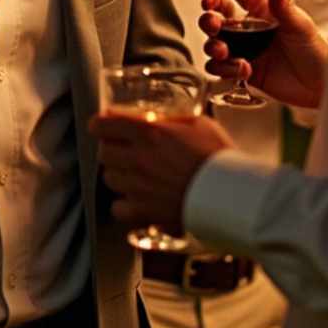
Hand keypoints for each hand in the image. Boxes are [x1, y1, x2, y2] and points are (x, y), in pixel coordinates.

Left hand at [92, 110, 233, 234]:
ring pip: (108, 178)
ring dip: (119, 175)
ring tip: (136, 176)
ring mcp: (137, 186)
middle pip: (103, 152)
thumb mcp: (200, 124)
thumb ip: (175, 120)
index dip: (100, 125)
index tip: (103, 126)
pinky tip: (138, 200)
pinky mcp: (142, 210)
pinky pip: (117, 207)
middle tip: (125, 152)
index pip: (102, 125)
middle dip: (112, 150)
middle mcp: (138, 158)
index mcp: (150, 132)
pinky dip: (124, 205)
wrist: (228, 193)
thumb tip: (166, 117)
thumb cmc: (219, 158)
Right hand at [200, 0, 327, 110]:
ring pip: (214, 45)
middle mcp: (250, 30)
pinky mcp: (243, 71)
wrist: (319, 86)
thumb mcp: (300, 26)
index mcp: (263, 12)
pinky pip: (221, 69)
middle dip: (208, 20)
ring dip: (213, 46)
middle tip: (213, 24)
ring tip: (225, 52)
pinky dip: (226, 69)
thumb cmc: (315, 51)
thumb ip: (284, 6)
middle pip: (217, 20)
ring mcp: (245, 51)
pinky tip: (244, 69)